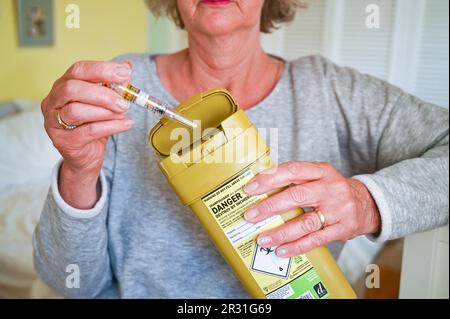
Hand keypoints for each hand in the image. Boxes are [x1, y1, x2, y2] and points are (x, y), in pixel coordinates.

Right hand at [41, 60, 133, 207]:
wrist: (86, 156)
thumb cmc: (93, 124)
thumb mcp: (105, 102)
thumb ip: (114, 85)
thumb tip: (127, 66)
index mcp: (63, 85)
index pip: (78, 70)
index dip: (102, 70)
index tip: (124, 73)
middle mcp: (53, 101)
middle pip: (72, 89)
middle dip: (102, 94)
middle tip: (123, 102)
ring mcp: (54, 122)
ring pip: (76, 111)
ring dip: (105, 111)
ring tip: (123, 113)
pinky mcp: (63, 141)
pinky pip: (88, 131)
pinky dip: (110, 126)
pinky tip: (125, 124)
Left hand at [243, 161, 380, 256]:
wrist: (369, 204)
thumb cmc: (334, 190)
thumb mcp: (319, 177)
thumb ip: (295, 180)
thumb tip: (260, 189)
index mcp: (321, 171)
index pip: (292, 170)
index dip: (269, 179)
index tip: (250, 189)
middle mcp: (330, 188)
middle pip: (296, 196)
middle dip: (270, 206)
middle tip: (250, 215)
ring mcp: (338, 210)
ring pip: (305, 222)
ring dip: (281, 232)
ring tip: (263, 238)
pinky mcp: (343, 229)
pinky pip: (316, 239)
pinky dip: (297, 246)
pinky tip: (281, 250)